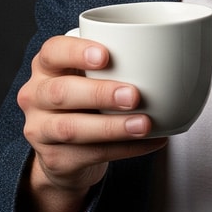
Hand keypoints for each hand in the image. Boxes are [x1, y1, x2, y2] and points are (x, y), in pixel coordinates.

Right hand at [16, 33, 168, 211]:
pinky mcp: (54, 159)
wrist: (66, 153)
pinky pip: (89, 154)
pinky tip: (151, 141)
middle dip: (99, 93)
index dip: (76, 52)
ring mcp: (40, 130)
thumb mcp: (92, 76)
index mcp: (47, 67)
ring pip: (71, 128)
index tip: (106, 56)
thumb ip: (118, 64)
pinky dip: (124, 148)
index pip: (53, 51)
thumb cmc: (88, 101)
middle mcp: (35, 96)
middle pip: (60, 92)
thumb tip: (175, 54)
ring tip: (145, 124)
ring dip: (112, 126)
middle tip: (134, 95)